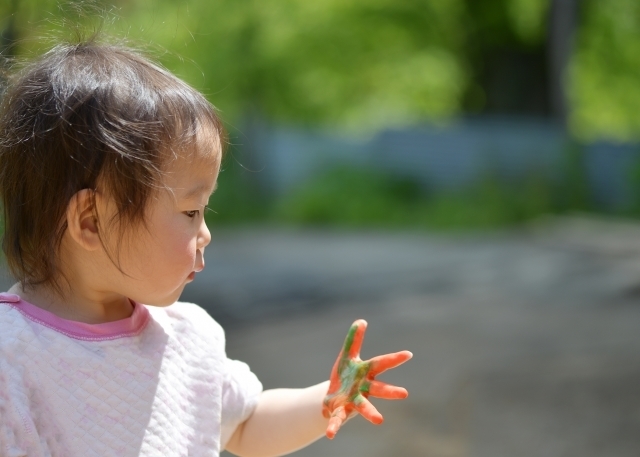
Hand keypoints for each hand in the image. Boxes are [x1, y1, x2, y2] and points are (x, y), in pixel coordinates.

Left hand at [322, 319, 411, 438]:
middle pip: (378, 389)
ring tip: (379, 420)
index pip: (381, 363)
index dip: (394, 358)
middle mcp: (363, 389)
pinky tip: (331, 435)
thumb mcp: (347, 356)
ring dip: (371, 413)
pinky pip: (337, 420)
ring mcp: (353, 401)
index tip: (408, 354)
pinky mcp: (339, 411)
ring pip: (363, 407)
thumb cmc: (345, 375)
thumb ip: (353, 340)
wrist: (332, 397)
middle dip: (390, 391)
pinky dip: (334, 427)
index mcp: (365, 373)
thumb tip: (361, 321)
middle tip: (404, 393)